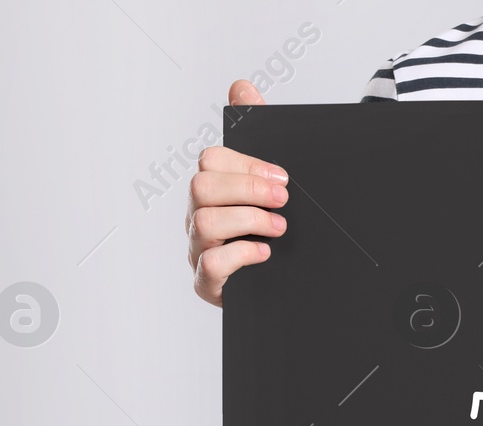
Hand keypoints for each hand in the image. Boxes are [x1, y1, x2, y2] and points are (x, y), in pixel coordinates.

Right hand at [186, 79, 289, 305]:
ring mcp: (198, 248)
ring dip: (248, 221)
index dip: (247, 165)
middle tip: (284, 200)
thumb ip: (256, 132)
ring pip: (204, 223)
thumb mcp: (269, 181)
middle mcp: (198, 215)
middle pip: (202, 187)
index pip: (211, 160)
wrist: (283, 282)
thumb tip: (241, 86)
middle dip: (248, 189)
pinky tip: (265, 253)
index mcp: (213, 187)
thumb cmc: (268, 228)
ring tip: (278, 227)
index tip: (282, 177)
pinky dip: (241, 255)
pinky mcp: (207, 282)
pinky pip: (210, 264)